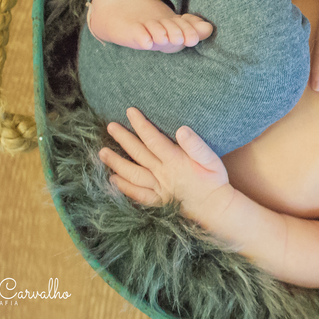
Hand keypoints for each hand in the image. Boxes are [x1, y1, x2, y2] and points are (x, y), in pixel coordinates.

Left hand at [98, 108, 229, 217]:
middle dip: (123, 139)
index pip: (153, 139)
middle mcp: (163, 174)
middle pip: (139, 154)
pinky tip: (113, 180)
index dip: (141, 124)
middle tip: (110, 126)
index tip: (130, 111)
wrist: (216, 208)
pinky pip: (137, 195)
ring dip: (116, 163)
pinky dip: (124, 187)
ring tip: (102, 152)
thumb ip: (196, 145)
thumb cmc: (214, 181)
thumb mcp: (211, 159)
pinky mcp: (158, 201)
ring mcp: (158, 189)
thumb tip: (181, 129)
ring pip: (133, 174)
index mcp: (176, 161)